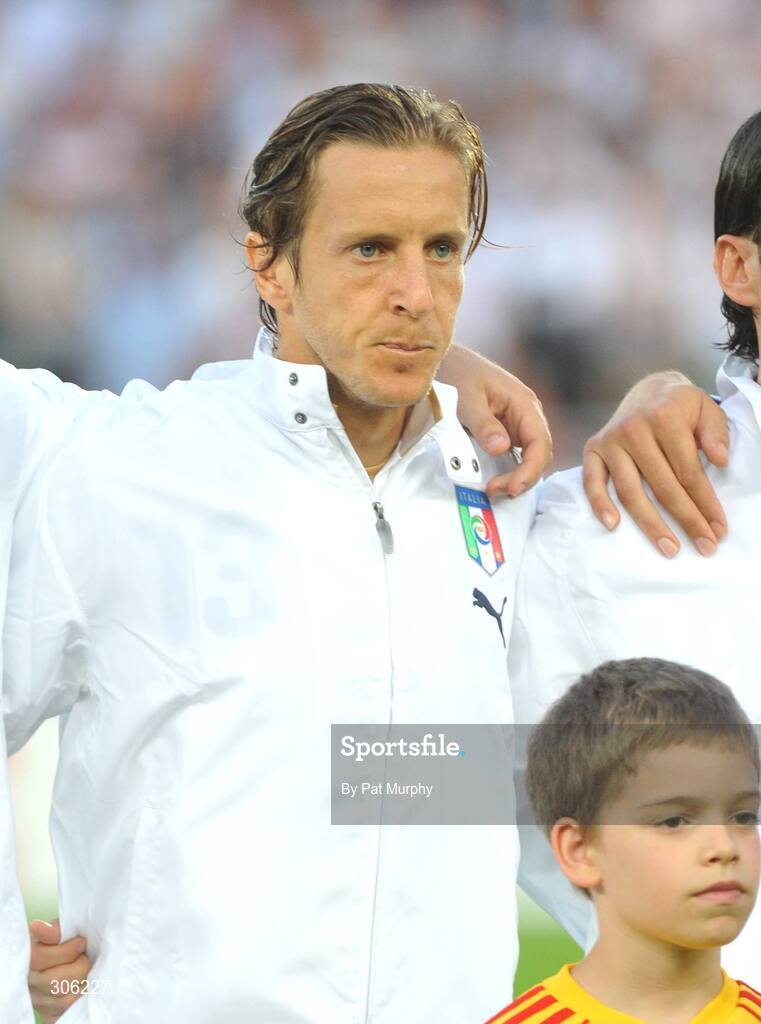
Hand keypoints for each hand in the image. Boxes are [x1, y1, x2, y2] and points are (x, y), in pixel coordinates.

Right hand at [29, 918, 90, 1022]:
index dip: (65, 951)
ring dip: (83, 982)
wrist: (71, 963)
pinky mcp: (50, 1015)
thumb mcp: (61, 931)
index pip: (38, 958)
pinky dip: (82, 997)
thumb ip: (54, 930)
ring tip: (86, 971)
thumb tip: (37, 927)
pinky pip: (69, 1010)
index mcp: (27, 958)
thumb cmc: (66, 944)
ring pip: (65, 999)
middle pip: (55, 982)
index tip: (81, 943)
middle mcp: (28, 983)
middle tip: (85, 957)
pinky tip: (83, 985)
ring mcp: (38, 1002)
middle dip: (79, 967)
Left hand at [438, 345, 552, 497]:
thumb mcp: (467, 398)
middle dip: (522, 477)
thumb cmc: (457, 372)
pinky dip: (506, 470)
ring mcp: (516, 424)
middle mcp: (526, 415)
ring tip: (492, 489)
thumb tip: (501, 448)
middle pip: (538, 455)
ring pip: (527, 458)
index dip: (531, 469)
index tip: (512, 487)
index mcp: (524, 403)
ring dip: (514, 476)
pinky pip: (512, 455)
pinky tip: (492, 480)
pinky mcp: (503, 431)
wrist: (444, 361)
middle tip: (494, 490)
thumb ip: (484, 424)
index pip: (540, 443)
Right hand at [583, 372, 729, 555]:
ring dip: (650, 523)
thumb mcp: (706, 408)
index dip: (705, 503)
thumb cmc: (680, 406)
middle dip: (687, 519)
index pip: (688, 471)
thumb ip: (716, 433)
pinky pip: (592, 481)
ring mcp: (610, 441)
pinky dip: (599, 504)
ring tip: (669, 547)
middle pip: (663, 486)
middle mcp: (634, 429)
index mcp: (664, 417)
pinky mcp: (593, 449)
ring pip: (630, 491)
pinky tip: (613, 525)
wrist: (648, 390)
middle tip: (704, 546)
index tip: (719, 528)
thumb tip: (719, 461)